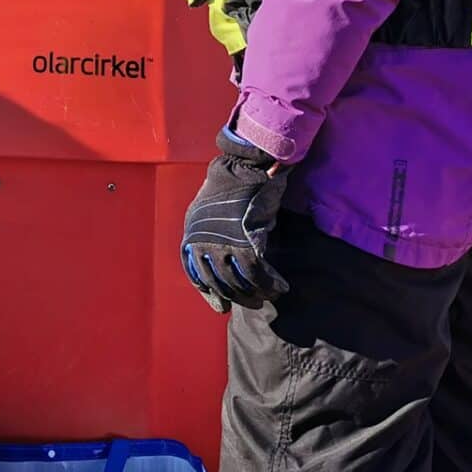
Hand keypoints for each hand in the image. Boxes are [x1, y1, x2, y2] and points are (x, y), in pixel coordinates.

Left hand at [180, 129, 288, 313]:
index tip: (222, 304)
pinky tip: (280, 287)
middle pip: (219, 283)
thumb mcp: (205, 211)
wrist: (243, 166)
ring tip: (267, 296)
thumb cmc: (228, 187)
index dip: (210, 293)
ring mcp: (224, 245)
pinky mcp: (246, 242)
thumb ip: (208, 234)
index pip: (196, 275)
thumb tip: (217, 257)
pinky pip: (258, 273)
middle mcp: (203, 244)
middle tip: (251, 302)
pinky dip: (271, 283)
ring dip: (255, 293)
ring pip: (238, 282)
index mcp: (191, 237)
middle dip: (236, 297)